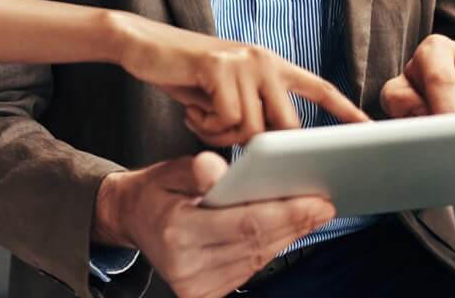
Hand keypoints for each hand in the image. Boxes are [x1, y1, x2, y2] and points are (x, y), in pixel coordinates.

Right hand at [93, 153, 334, 297]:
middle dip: (295, 223)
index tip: (317, 201)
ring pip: (257, 258)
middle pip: (257, 244)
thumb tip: (217, 168)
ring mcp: (195, 284)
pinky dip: (270, 248)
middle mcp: (186, 264)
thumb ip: (196, 171)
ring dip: (288, 236)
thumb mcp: (169, 171)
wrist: (131, 220)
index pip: (244, 224)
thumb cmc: (155, 192)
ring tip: (311, 214)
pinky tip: (286, 230)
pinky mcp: (203, 293)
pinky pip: (248, 269)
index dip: (286, 213)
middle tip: (324, 204)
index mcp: (177, 231)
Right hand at [112, 13, 368, 145]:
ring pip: (254, 128)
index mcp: (271, 64)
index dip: (345, 112)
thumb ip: (251, 110)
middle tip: (222, 137)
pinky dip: (207, 128)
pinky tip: (191, 113)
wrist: (141, 43)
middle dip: (259, 146)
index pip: (319, 87)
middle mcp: (265, 60)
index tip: (370, 130)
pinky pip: (228, 119)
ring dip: (223, 137)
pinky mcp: (220, 66)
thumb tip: (269, 146)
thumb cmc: (182, 74)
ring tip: (200, 120)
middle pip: (287, 126)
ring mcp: (244, 61)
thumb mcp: (224, 93)